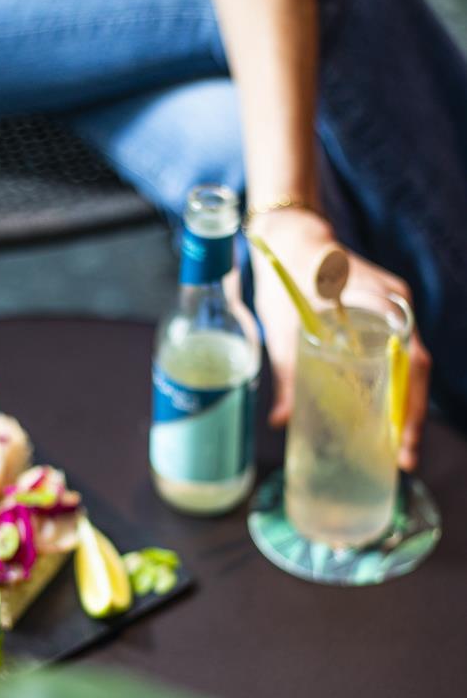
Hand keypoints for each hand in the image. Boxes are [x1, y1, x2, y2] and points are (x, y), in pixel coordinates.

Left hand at [250, 210, 430, 470]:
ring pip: (411, 365)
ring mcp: (393, 308)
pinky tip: (386, 418)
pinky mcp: (384, 315)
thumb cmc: (285, 276)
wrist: (290, 239)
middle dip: (410, 416)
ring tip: (396, 449)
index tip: (399, 439)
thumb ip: (286, 374)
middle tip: (400, 458)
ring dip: (405, 406)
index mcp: (375, 300)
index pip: (408, 360)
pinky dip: (395, 388)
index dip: (408, 404)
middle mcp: (394, 303)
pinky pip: (399, 355)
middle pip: (415, 369)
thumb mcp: (282, 328)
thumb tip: (282, 420)